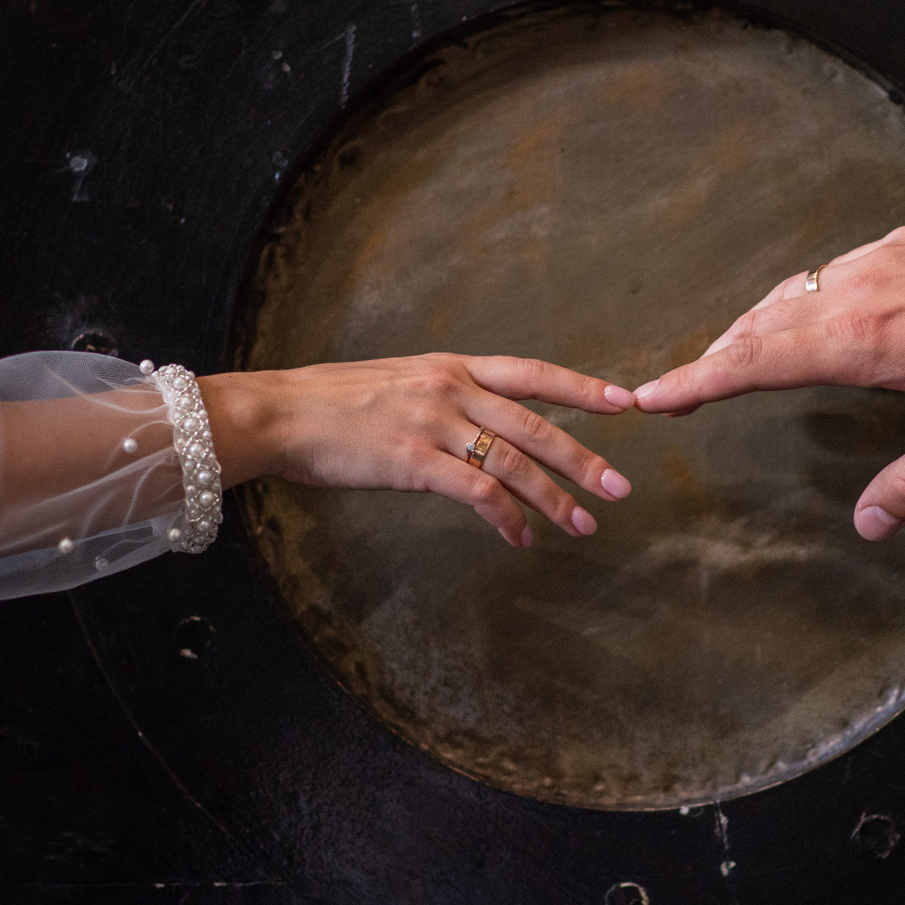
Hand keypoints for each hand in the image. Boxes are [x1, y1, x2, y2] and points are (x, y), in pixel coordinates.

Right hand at [200, 355, 635, 546]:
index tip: (625, 403)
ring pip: (515, 464)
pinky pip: (478, 494)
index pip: (532, 374)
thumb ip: (443, 399)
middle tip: (620, 487)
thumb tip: (476, 426)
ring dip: (555, 500)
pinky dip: (507, 519)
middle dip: (585, 459)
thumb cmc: (331, 404)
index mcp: (452, 366)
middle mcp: (451, 389)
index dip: (582, 388)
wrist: (279, 413)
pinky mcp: (414, 461)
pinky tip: (520, 538)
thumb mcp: (399, 382)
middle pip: (535, 426)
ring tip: (584, 526)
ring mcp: (434, 424)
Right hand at [633, 223, 904, 539]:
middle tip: (671, 391)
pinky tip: (793, 319)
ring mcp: (869, 263)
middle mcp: (852, 293)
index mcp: (863, 340)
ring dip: (744, 331)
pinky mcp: (889, 246)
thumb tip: (868, 526)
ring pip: (782, 297)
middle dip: (708, 361)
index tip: (652, 397)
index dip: (697, 381)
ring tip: (721, 362)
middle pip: (755, 327)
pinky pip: (816, 276)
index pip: (756, 361)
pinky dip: (785, 304)